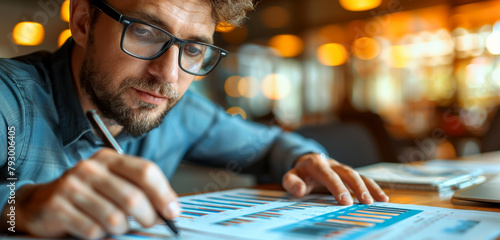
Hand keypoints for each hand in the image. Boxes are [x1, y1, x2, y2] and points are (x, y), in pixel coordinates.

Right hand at [12, 148, 178, 238]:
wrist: (41, 202)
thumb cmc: (87, 194)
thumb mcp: (113, 182)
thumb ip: (139, 189)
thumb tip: (170, 209)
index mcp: (109, 158)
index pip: (145, 171)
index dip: (164, 194)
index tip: (173, 212)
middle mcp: (90, 168)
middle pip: (133, 198)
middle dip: (148, 217)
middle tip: (150, 224)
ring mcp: (71, 186)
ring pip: (114, 218)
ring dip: (121, 229)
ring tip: (117, 226)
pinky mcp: (57, 207)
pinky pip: (92, 230)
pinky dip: (99, 235)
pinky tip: (94, 228)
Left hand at [282, 153, 388, 204]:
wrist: (307, 162)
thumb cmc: (300, 173)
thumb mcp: (290, 176)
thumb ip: (292, 182)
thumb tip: (299, 190)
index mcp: (316, 163)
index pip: (328, 174)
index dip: (337, 187)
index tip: (345, 201)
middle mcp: (333, 163)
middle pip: (348, 173)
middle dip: (357, 187)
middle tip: (365, 202)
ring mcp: (342, 168)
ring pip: (358, 175)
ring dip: (370, 187)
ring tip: (380, 200)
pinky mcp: (349, 174)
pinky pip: (364, 179)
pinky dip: (373, 187)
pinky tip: (382, 198)